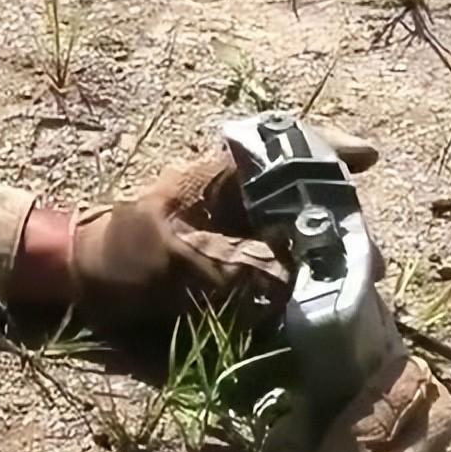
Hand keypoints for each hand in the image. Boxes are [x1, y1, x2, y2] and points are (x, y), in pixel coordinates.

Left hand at [9, 123, 378, 337]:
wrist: (79, 280)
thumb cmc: (120, 256)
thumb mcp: (177, 260)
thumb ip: (237, 268)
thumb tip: (294, 280)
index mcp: (220, 174)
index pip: (285, 147)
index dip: (330, 149)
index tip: (371, 157)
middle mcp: (236, 196)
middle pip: (305, 197)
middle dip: (339, 226)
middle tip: (365, 263)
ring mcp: (236, 229)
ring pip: (297, 235)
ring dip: (323, 260)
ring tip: (348, 287)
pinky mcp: (232, 264)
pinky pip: (278, 267)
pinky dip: (299, 283)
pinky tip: (318, 304)